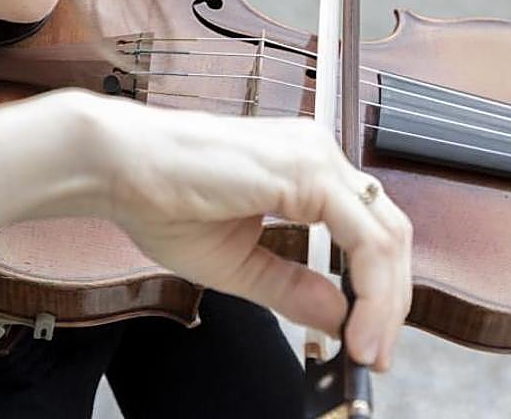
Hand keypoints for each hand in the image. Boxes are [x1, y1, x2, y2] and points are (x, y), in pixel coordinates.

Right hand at [68, 90, 412, 370]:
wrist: (119, 169)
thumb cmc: (162, 200)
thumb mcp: (237, 263)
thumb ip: (291, 286)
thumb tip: (339, 316)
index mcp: (304, 167)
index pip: (368, 229)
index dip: (379, 289)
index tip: (369, 340)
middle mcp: (317, 154)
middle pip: (389, 232)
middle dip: (391, 302)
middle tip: (376, 355)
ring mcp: (316, 157)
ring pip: (386, 236)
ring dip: (385, 303)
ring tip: (368, 350)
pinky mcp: (307, 170)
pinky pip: (365, 238)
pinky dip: (371, 289)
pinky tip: (356, 325)